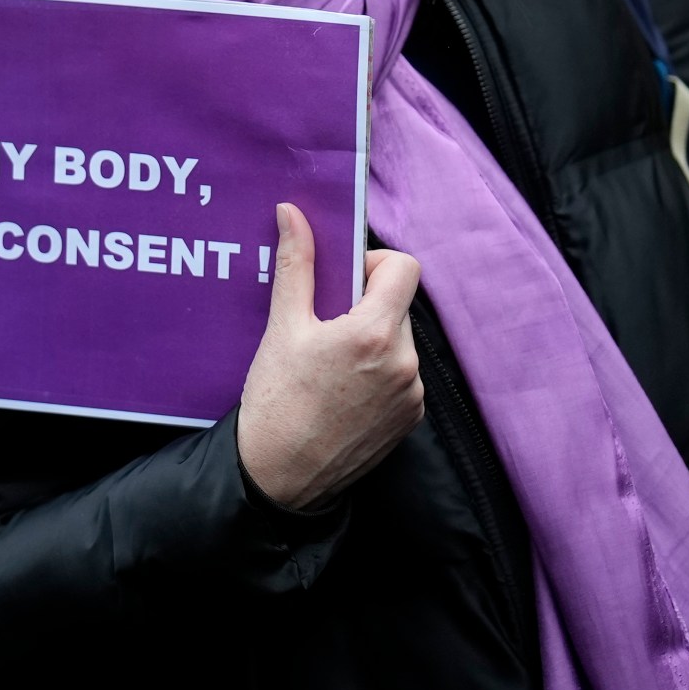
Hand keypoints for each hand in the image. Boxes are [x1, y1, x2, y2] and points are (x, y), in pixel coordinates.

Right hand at [235, 204, 424, 510]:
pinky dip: (379, 374)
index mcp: (375, 332)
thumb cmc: (276, 401)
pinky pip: (402, 377)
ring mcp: (411, 394)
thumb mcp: (282, 327)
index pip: (405, 268)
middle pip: (398, 306)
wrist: (279, 476)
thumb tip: (293, 213)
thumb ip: (296, 265)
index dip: (375, 266)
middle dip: (365, 306)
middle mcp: (404, 363)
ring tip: (330, 365)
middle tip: (324, 328)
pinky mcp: (410, 420)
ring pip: (399, 342)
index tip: (344, 284)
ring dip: (373, 341)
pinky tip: (342, 391)